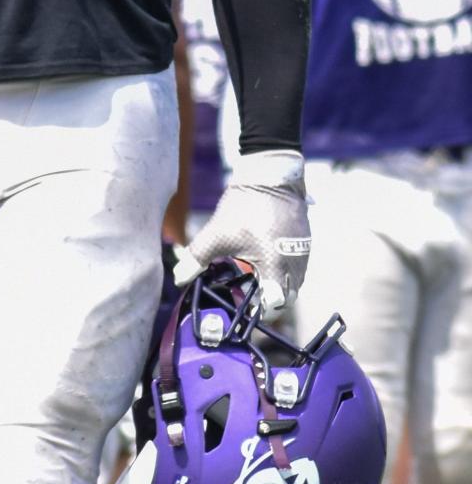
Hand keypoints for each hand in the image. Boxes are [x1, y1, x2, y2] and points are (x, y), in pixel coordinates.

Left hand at [173, 149, 310, 311]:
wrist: (269, 175)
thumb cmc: (243, 206)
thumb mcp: (217, 234)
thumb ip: (197, 259)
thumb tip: (178, 278)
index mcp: (276, 268)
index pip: (274, 306)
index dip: (256, 309)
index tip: (240, 302)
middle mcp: (296, 264)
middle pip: (285, 297)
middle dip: (266, 298)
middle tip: (245, 290)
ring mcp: (304, 252)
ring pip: (293, 281)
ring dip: (276, 283)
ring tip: (254, 273)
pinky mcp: (305, 239)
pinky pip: (297, 264)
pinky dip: (282, 268)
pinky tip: (264, 256)